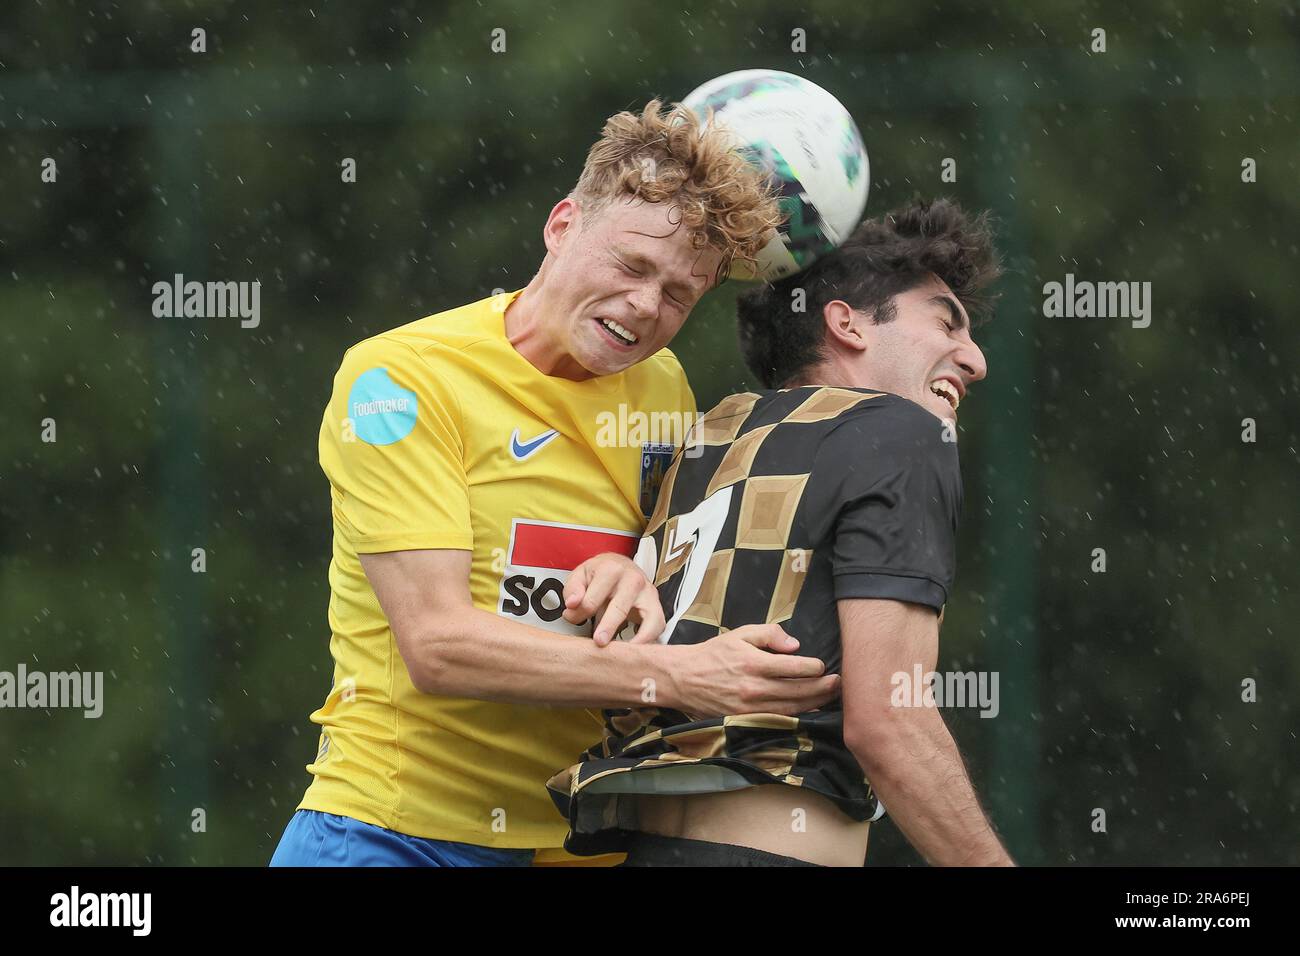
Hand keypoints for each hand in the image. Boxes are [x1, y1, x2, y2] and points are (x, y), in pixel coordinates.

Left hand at [562, 552, 664, 645]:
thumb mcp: (580, 575)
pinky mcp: (656, 605)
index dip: (578, 614)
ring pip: (648, 618)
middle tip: (599, 642)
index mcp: (611, 570)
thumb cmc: (600, 573)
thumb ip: (573, 589)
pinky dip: (650, 639)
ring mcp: (648, 592)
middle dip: (608, 627)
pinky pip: (658, 625)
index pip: (592, 599)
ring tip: (623, 650)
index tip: (572, 619)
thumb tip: (572, 604)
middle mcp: (633, 579)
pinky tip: (635, 648)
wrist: (620, 565)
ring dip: (637, 638)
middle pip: (620, 608)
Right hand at [666, 623, 840, 716]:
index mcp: (754, 663)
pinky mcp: (746, 721)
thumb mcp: (740, 634)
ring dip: (815, 703)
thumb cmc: (713, 654)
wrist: (684, 679)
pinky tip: (809, 711)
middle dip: (823, 687)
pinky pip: (779, 720)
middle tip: (838, 683)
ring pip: (793, 708)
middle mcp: (755, 688)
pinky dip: (797, 716)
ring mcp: (751, 708)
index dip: (815, 667)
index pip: (796, 667)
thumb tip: (795, 645)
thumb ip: (769, 634)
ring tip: (830, 697)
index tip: (822, 665)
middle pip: (799, 691)